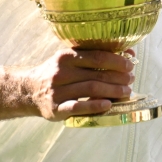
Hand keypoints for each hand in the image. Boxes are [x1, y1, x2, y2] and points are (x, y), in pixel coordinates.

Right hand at [0, 48, 134, 122]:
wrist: (29, 91)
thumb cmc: (58, 73)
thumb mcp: (70, 59)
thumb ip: (94, 55)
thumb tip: (129, 53)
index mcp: (66, 56)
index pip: (97, 56)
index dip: (117, 61)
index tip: (130, 64)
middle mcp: (61, 72)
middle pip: (97, 74)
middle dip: (119, 77)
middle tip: (131, 79)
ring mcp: (57, 91)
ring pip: (91, 89)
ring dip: (113, 91)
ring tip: (126, 92)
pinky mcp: (56, 109)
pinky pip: (79, 106)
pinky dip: (96, 105)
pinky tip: (108, 104)